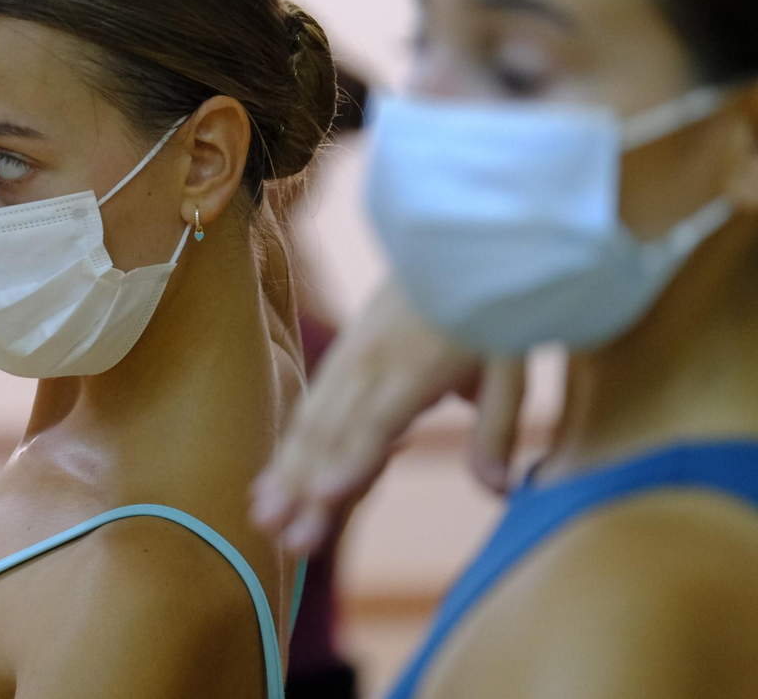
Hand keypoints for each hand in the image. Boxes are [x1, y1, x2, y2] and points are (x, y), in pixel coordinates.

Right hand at [250, 280, 490, 552]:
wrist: (463, 236)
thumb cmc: (494, 304)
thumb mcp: (511, 363)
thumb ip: (499, 427)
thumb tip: (500, 490)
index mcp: (416, 367)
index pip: (377, 423)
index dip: (352, 461)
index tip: (326, 498)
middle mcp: (372, 363)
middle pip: (332, 433)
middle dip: (306, 488)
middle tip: (284, 538)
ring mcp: (352, 357)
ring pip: (311, 421)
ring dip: (286, 472)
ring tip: (261, 516)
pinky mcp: (345, 355)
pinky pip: (311, 405)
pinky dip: (289, 446)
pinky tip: (272, 479)